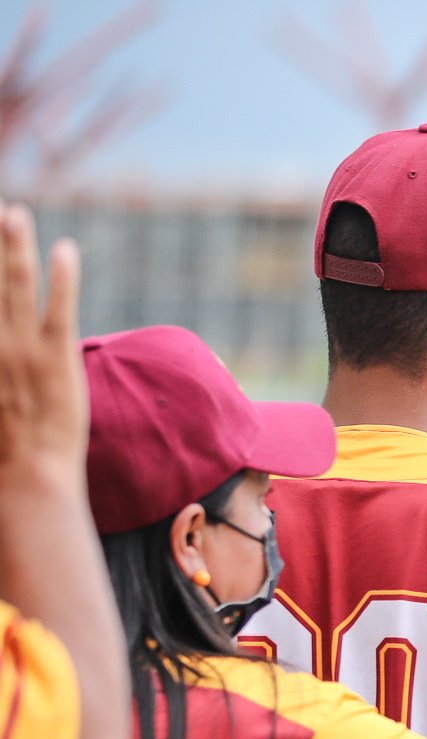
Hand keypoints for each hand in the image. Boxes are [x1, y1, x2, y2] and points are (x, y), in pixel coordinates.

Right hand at [0, 202, 86, 490]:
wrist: (24, 480)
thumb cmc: (2, 454)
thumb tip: (6, 363)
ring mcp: (19, 349)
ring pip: (12, 285)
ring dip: (13, 247)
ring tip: (14, 214)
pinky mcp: (55, 358)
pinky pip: (58, 309)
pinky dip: (62, 278)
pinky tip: (65, 250)